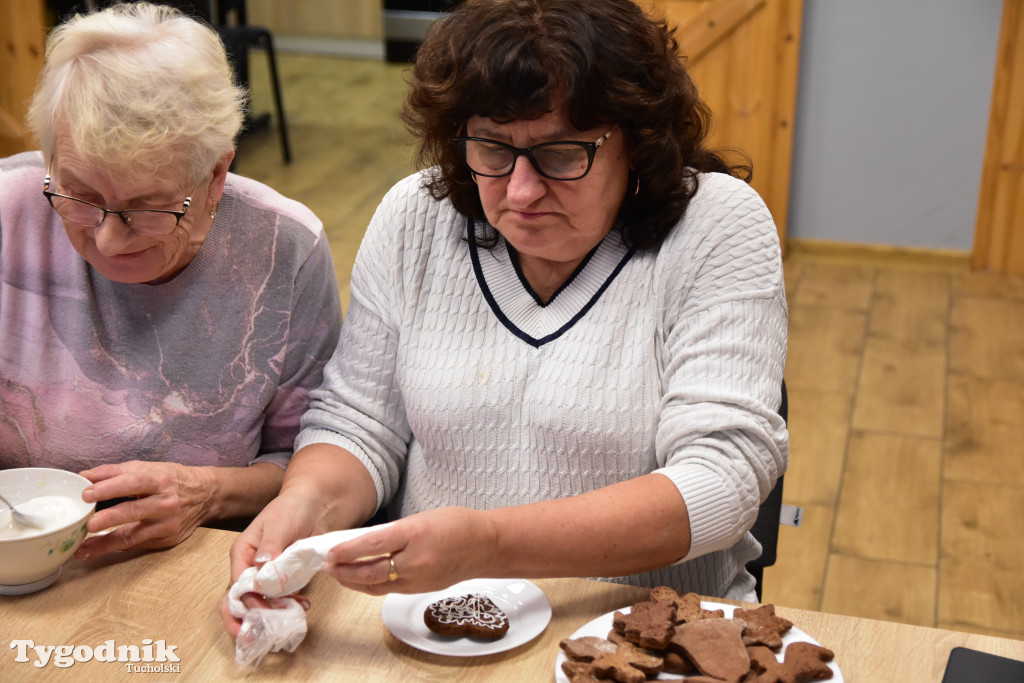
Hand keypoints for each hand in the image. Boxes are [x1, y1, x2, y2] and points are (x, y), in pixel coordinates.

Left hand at [75, 461, 215, 560]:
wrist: (207, 495)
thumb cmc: (173, 480)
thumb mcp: (149, 469)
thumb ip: (115, 472)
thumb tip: (84, 476)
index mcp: (160, 480)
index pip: (133, 483)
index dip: (109, 488)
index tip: (86, 494)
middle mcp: (165, 503)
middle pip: (134, 511)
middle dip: (110, 519)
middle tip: (88, 524)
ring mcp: (168, 524)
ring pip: (134, 536)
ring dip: (107, 543)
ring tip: (84, 549)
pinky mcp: (167, 540)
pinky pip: (138, 544)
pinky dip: (117, 547)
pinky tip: (99, 549)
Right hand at [221, 491, 329, 638]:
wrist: (316, 504)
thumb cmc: (292, 507)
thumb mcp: (278, 523)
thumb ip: (269, 546)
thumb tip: (261, 567)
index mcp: (242, 554)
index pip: (235, 586)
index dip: (245, 603)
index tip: (261, 612)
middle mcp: (250, 568)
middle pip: (239, 601)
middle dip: (245, 621)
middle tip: (257, 638)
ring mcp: (267, 576)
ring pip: (261, 604)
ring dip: (272, 615)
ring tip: (290, 618)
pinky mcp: (285, 579)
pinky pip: (281, 599)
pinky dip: (289, 606)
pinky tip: (302, 606)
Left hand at [319, 507, 498, 596]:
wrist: (484, 546)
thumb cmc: (456, 525)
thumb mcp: (421, 518)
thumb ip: (394, 531)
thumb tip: (363, 542)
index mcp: (416, 533)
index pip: (374, 544)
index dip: (348, 551)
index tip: (331, 552)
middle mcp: (416, 559)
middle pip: (371, 571)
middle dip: (344, 571)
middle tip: (327, 565)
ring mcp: (419, 578)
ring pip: (377, 585)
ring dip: (353, 581)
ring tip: (337, 574)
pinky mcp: (421, 589)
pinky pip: (390, 589)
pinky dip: (371, 585)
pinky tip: (360, 580)